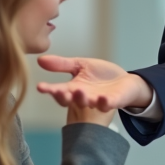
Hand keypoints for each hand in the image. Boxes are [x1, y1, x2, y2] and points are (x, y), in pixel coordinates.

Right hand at [35, 55, 153, 111]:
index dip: (49, 90)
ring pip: (88, 102)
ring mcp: (98, 101)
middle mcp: (83, 97)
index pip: (59, 91)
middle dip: (63, 97)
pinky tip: (102, 98)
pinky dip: (104, 102)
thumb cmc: (101, 74)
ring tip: (79, 91)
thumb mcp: (80, 65)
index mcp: (74, 88)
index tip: (40, 86)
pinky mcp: (112, 102)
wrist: (125, 80)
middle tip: (58, 92)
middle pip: (70, 100)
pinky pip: (107, 104)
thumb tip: (40, 60)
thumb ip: (62, 64)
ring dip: (82, 98)